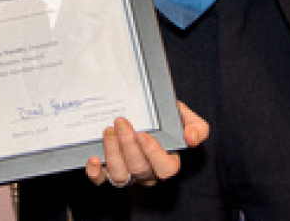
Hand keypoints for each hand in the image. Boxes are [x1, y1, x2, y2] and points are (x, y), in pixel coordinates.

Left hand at [85, 101, 208, 187]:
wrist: (145, 109)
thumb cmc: (166, 115)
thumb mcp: (184, 116)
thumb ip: (197, 127)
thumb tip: (192, 138)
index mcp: (167, 161)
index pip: (165, 169)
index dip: (153, 155)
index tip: (143, 134)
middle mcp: (147, 171)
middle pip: (139, 169)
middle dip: (128, 146)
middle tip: (120, 122)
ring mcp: (128, 172)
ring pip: (120, 176)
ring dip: (112, 154)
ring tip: (108, 131)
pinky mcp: (109, 170)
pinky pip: (101, 180)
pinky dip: (95, 173)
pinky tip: (92, 158)